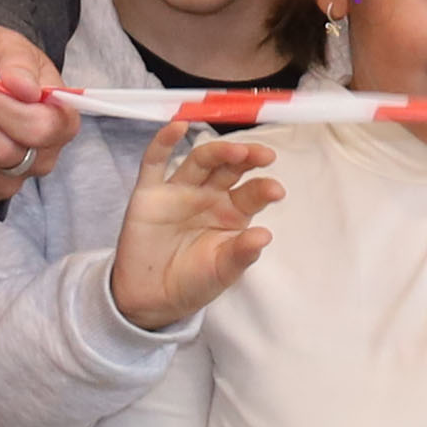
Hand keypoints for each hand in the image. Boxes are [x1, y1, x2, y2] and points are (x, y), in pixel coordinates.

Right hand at [107, 125, 279, 326]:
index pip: (251, 192)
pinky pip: (154, 162)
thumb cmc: (192, 282)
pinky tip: (177, 127)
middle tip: (263, 156)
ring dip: (217, 152)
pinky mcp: (149, 193)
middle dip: (246, 159)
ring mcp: (179, 191)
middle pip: (229, 168)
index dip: (263, 188)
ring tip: (236, 151)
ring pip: (200, 161)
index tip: (276, 191)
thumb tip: (265, 236)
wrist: (151, 299)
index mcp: (231, 213)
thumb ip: (241, 254)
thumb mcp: (222, 272)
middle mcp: (208, 196)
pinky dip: (163, 142)